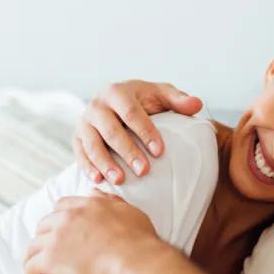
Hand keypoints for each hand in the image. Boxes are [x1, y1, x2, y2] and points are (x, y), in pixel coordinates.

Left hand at [23, 192, 164, 273]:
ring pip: (33, 246)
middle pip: (44, 224)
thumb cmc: (138, 240)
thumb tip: (94, 192)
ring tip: (35, 269)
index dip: (59, 218)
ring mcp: (57, 238)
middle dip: (44, 236)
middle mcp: (68, 218)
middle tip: (49, 249)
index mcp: (86, 205)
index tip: (60, 229)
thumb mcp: (128, 212)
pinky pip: (30, 267)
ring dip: (33, 257)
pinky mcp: (50, 260)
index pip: (62, 206)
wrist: (134, 261)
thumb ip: (109, 201)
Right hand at [75, 80, 203, 185]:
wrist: (115, 104)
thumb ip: (179, 100)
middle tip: (143, 170)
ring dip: (106, 163)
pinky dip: (88, 168)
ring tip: (121, 180)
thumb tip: (197, 105)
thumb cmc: (143, 101)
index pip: (132, 113)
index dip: (146, 132)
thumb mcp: (161, 95)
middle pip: (111, 130)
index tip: (160, 151)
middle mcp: (97, 105)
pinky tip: (99, 181)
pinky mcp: (77, 138)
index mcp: (118, 92)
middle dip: (128, 151)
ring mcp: (85, 122)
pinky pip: (80, 154)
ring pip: (92, 144)